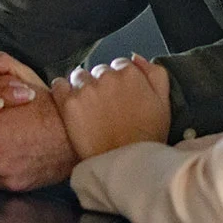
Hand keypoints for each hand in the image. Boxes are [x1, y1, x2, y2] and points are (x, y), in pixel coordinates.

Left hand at [48, 55, 170, 159]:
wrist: (124, 164)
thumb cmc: (146, 138)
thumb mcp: (163, 104)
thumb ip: (155, 74)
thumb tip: (137, 58)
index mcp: (131, 74)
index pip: (120, 65)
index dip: (120, 80)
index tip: (119, 95)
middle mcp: (107, 77)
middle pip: (99, 70)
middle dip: (101, 83)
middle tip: (105, 106)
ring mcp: (86, 89)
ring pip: (78, 76)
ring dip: (81, 87)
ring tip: (88, 108)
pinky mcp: (68, 103)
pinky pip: (58, 85)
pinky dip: (62, 91)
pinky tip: (70, 106)